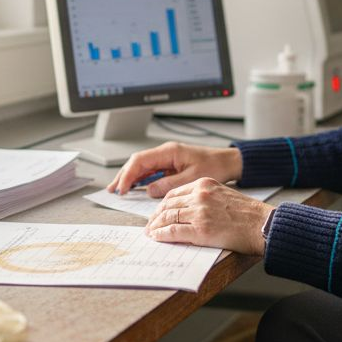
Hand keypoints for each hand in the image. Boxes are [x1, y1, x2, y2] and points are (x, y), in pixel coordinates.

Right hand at [107, 142, 242, 196]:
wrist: (228, 162)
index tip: (122, 188)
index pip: (140, 160)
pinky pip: (151, 171)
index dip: (128, 174)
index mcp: (170, 151)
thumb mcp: (191, 178)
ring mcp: (167, 158)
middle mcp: (166, 152)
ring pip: (142, 166)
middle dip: (124, 175)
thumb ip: (169, 184)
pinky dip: (141, 179)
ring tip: (118, 189)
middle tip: (113, 190)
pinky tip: (134, 187)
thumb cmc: (214, 166)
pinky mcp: (171, 164)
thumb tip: (149, 190)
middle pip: (137, 162)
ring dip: (130, 177)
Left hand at [145, 177, 272, 255]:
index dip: (162, 205)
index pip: (174, 193)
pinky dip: (162, 235)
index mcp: (204, 184)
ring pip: (167, 217)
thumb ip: (204, 199)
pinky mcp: (201, 229)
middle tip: (150, 226)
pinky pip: (173, 231)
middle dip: (155, 217)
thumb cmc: (248, 214)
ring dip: (155, 227)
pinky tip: (157, 238)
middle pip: (168, 205)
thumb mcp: (223, 195)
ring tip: (151, 234)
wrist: (263, 225)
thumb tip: (185, 211)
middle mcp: (200, 195)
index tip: (157, 214)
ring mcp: (200, 212)